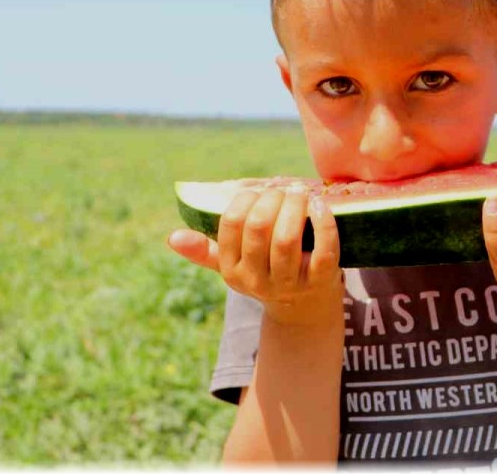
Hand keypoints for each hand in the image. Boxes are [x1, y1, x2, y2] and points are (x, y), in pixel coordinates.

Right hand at [167, 189, 342, 326]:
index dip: (244, 200)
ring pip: (287, 238)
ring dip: (294, 206)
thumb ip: (204, 250)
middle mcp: (257, 280)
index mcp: (232, 271)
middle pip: (259, 228)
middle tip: (282, 190)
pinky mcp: (320, 281)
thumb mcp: (233, 265)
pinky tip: (320, 206)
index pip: (231, 225)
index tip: (258, 193)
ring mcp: (290, 283)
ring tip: (300, 193)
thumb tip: (172, 237)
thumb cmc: (265, 271)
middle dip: (271, 200)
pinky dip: (323, 223)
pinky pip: (323, 250)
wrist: (303, 307)